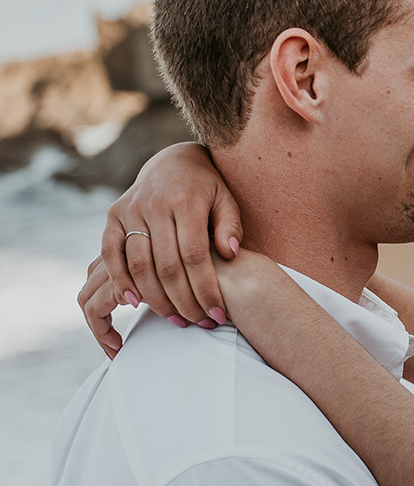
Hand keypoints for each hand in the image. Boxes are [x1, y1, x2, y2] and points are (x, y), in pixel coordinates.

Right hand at [83, 144, 243, 352]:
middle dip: (184, 301)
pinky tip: (134, 303)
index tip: (217, 314)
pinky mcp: (113, 216)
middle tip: (199, 323)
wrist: (173, 162)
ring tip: (176, 319)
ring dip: (156, 299)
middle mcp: (154, 205)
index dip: (206, 289)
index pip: (194, 255)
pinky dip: (120, 280)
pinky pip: (110, 254)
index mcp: (185, 201)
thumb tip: (230, 253)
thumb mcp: (227, 199)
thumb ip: (231, 225)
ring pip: (138, 265)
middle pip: (166, 266)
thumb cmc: (207, 189)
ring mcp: (130, 210)